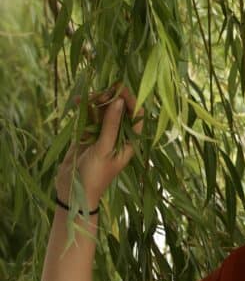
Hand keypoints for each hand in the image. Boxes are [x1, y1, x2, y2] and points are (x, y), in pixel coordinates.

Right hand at [55, 83, 143, 207]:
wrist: (72, 193)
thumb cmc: (95, 175)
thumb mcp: (104, 149)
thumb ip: (111, 125)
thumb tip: (119, 101)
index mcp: (129, 141)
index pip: (136, 115)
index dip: (130, 100)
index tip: (119, 88)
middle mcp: (118, 136)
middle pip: (118, 110)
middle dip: (110, 99)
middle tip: (100, 93)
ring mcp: (102, 135)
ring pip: (102, 112)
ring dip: (96, 102)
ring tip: (87, 96)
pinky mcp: (86, 135)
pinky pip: (88, 118)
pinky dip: (84, 109)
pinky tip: (79, 101)